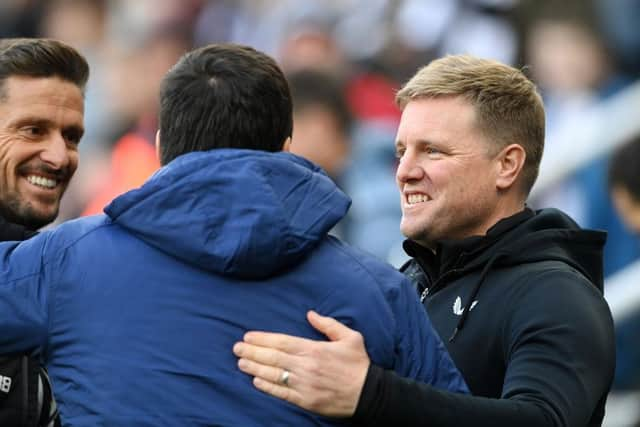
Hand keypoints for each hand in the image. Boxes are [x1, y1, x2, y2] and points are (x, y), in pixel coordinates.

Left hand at [233, 310, 369, 416]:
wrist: (368, 394)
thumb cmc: (358, 364)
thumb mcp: (349, 337)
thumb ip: (328, 324)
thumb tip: (310, 314)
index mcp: (314, 350)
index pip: (282, 342)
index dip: (262, 339)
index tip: (248, 336)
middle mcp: (306, 367)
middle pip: (273, 357)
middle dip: (252, 351)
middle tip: (237, 348)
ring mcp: (304, 385)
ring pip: (273, 375)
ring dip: (255, 367)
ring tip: (240, 362)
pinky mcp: (305, 400)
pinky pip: (281, 393)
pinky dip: (267, 387)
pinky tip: (256, 380)